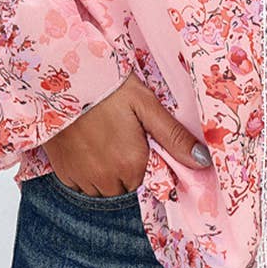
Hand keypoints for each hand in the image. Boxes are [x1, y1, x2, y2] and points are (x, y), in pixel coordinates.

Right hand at [42, 71, 211, 195]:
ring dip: (109, 176)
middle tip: (124, 139)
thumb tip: (204, 162)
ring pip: (105, 191)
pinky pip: (82, 186)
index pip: (152, 184)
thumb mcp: (146, 105)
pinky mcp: (63, 174)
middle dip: (131, 171)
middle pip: (128, 189)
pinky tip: (88, 147)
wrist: (63, 76)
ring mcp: (82, 179)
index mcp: (132, 164)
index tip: (143, 146)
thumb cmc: (109, 86)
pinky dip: (88, 174)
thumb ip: (174, 137)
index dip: (150, 165)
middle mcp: (107, 179)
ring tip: (106, 142)